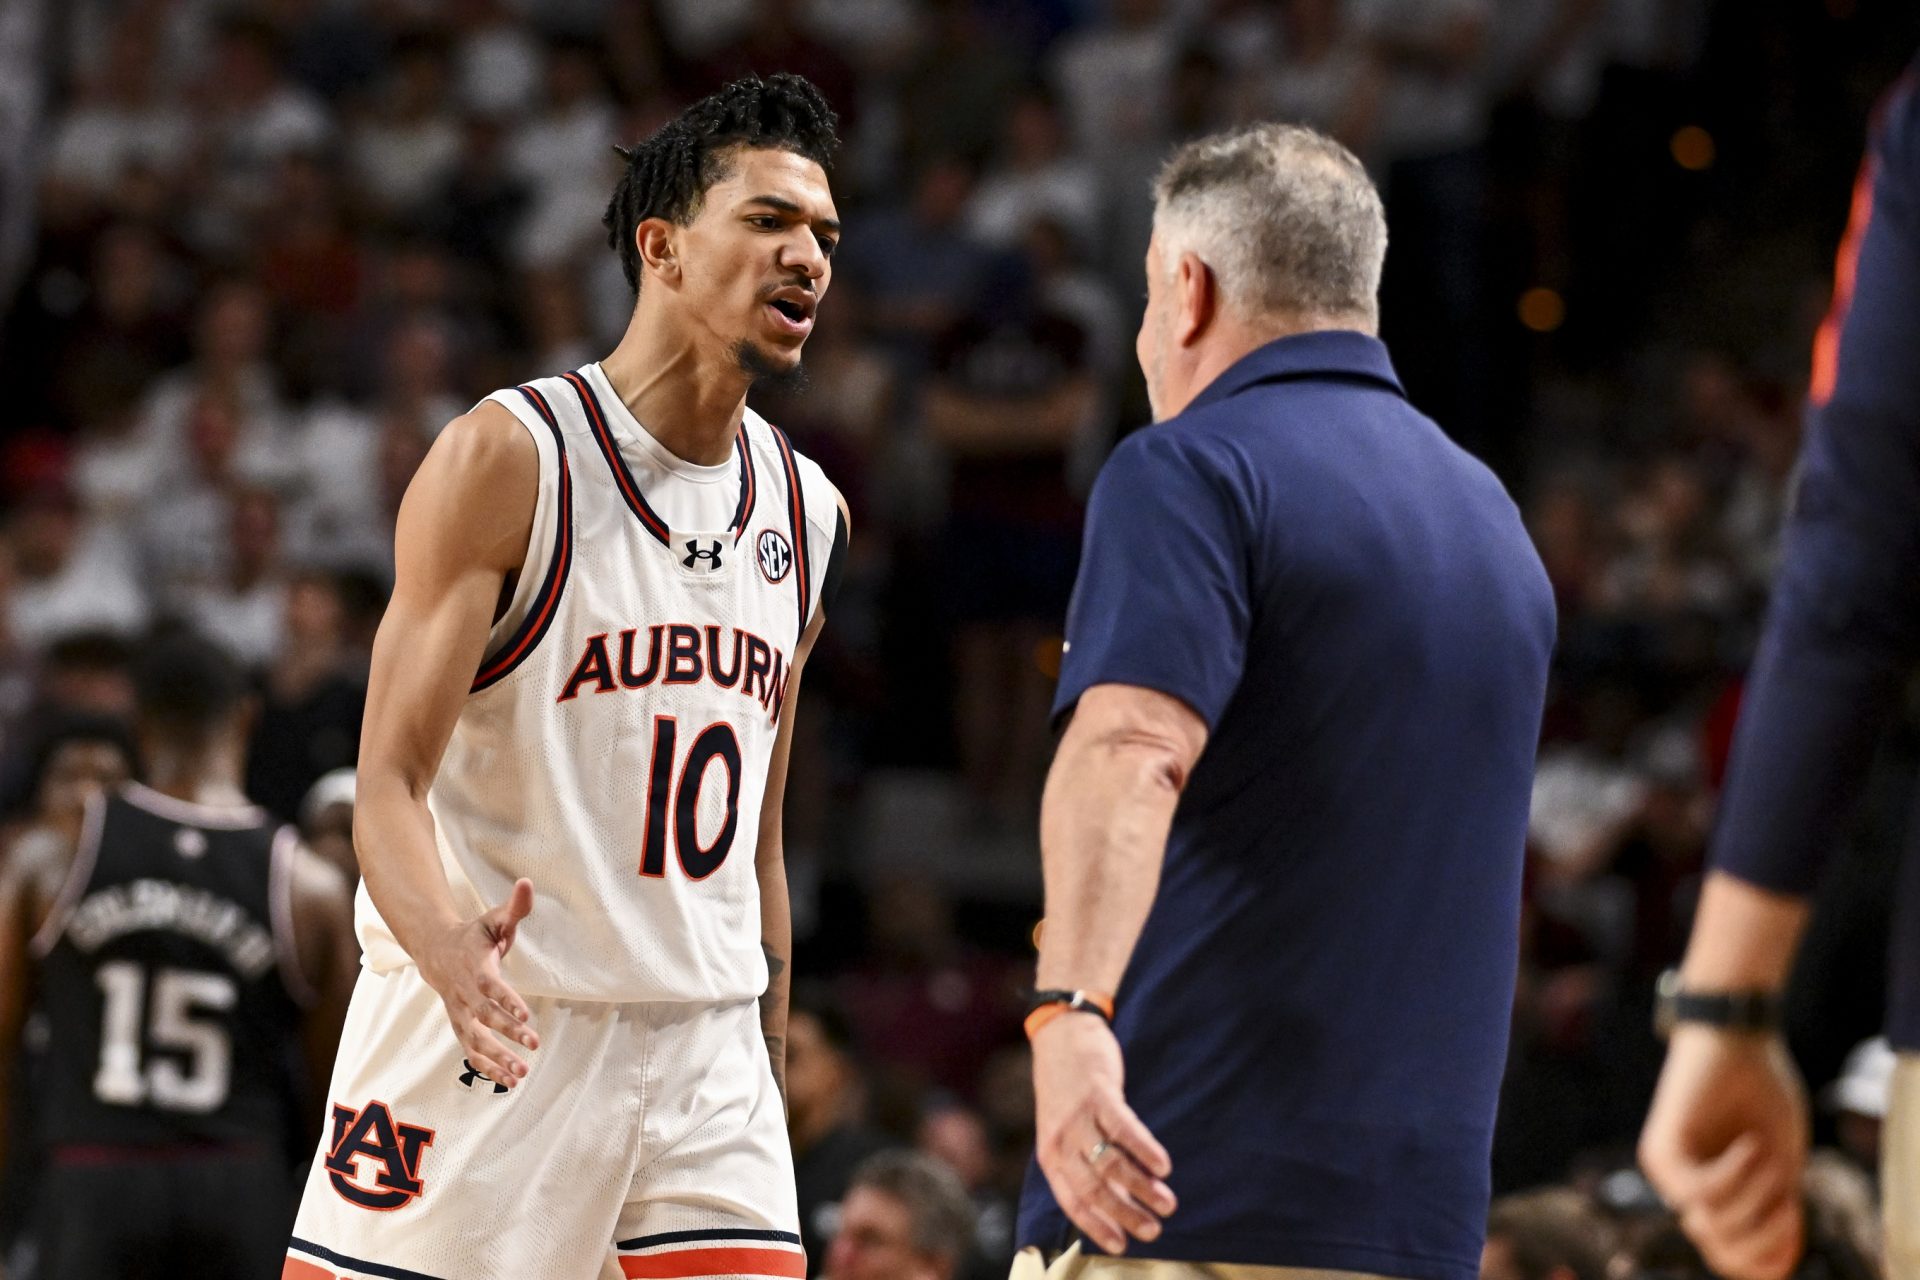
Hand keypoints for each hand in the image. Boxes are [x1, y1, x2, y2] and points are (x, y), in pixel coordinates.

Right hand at [416, 878, 539, 1087]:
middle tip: (533, 1045)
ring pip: (475, 1040)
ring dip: (497, 1059)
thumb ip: (514, 907)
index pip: (491, 987)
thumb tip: (528, 883)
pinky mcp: (460, 1026)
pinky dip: (487, 1067)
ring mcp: (460, 1013)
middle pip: (485, 1017)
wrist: (436, 951)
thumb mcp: (493, 919)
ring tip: (521, 1074)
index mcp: (475, 967)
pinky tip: (508, 1080)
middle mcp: (465, 994)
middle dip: (508, 1033)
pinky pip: (471, 1051)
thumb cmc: (473, 936)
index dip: (507, 1001)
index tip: (526, 1015)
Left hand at [1031, 1012, 1176, 1253]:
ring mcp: (1078, 1117)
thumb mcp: (1065, 1132)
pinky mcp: (1098, 1094)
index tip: (1122, 1246)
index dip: (1097, 1226)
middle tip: (1152, 1230)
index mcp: (1050, 1155)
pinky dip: (1145, 1150)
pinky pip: (1123, 1129)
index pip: (1072, 1201)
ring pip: (1110, 1163)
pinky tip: (1163, 1165)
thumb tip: (1120, 1203)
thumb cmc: (1066, 1091)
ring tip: (1167, 1202)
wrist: (1061, 1037)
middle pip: (1093, 1188)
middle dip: (1125, 1214)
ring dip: (1142, 1187)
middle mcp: (1060, 1140)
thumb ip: (1088, 1165)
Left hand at [1639, 1026, 1808, 1279]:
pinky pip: (1698, 1193)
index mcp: (1718, 1198)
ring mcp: (1668, 1174)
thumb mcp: (1783, 1166)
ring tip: (1767, 1158)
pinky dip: (1733, 1175)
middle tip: (1787, 1196)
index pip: (1735, 1258)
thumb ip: (1779, 1213)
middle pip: (1723, 1253)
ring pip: (1711, 1225)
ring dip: (1754, 1197)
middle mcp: (1686, 1191)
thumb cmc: (1763, 1096)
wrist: (1739, 1040)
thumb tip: (1778, 1269)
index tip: (1797, 1220)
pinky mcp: (1659, 1152)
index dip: (1772, 1255)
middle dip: (1766, 1235)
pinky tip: (1747, 1146)